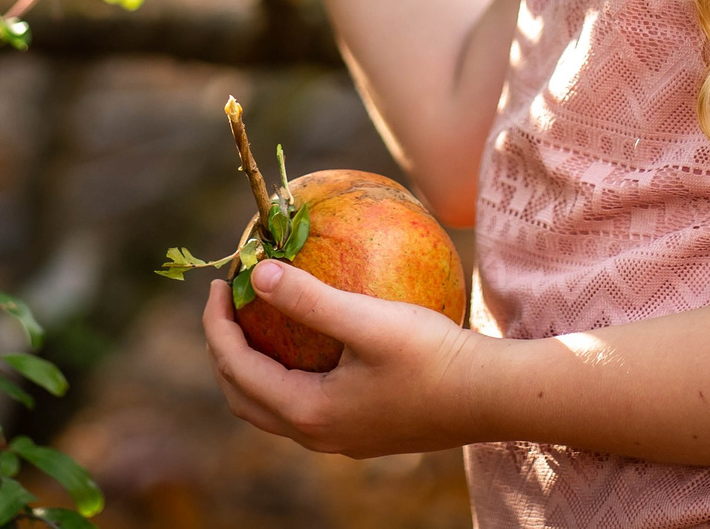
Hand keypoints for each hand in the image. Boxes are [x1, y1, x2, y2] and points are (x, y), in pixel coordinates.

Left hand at [202, 258, 488, 457]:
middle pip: (244, 397)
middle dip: (225, 351)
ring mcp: (341, 438)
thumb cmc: (433, 356)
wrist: (491, 397)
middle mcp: (318, 434)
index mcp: (308, 411)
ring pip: (273, 407)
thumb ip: (310, 299)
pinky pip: (304, 405)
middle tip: (229, 303)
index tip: (221, 282)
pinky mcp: (364, 431)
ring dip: (254, 367)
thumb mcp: (368, 319)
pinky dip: (286, 374)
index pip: (237, 368)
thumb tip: (258, 272)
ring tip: (259, 321)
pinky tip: (313, 341)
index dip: (217, 324)